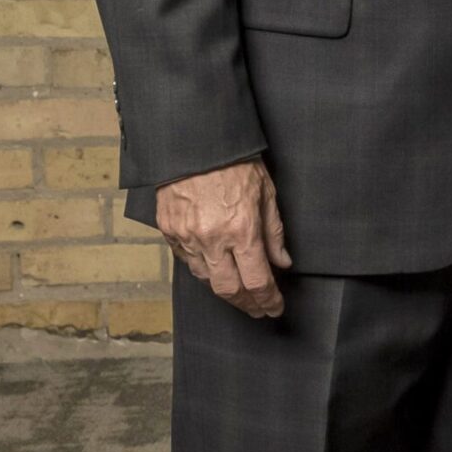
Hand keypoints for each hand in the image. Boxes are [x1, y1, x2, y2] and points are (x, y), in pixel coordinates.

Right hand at [156, 157, 290, 318]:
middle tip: (258, 309)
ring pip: (206, 280)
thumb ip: (274, 231)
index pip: (257, 281)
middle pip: (229, 291)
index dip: (268, 300)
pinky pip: (187, 262)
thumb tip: (282, 261)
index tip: (275, 307)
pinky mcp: (169, 232)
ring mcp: (186, 238)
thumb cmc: (234, 161)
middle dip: (246, 304)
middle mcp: (212, 240)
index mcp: (241, 229)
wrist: (194, 142)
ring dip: (225, 290)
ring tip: (240, 292)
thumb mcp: (266, 191)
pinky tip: (216, 270)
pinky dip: (204, 270)